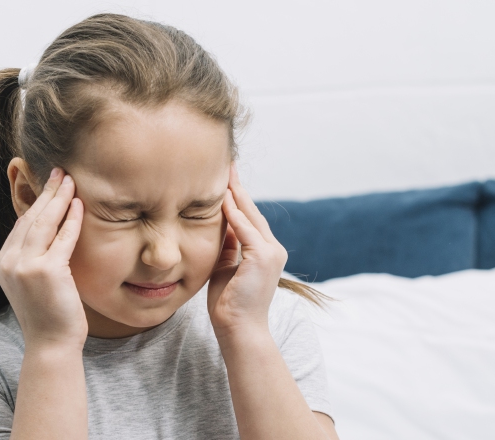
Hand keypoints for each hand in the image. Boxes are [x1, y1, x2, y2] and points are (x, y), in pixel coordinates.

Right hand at [0, 168, 87, 350]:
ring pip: (44, 223)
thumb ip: (35, 257)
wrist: (51, 344)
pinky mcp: (46, 272)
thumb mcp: (34, 281)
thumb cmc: (50, 314)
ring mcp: (25, 266)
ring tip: (70, 179)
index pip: (21, 224)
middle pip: (30, 218)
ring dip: (58, 198)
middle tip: (60, 171)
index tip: (49, 184)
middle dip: (46, 192)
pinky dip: (72, 220)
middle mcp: (8, 262)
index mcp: (3, 263)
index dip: (36, 201)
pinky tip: (79, 205)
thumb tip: (52, 230)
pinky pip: (62, 239)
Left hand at [208, 164, 288, 338]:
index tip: (225, 180)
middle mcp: (273, 249)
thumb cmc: (229, 304)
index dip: (237, 198)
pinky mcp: (263, 257)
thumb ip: (228, 246)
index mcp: (265, 252)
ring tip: (224, 175)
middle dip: (238, 189)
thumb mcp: (226, 267)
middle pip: (252, 212)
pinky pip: (245, 229)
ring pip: (250, 217)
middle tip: (228, 166)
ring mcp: (271, 253)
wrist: (239, 329)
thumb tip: (221, 224)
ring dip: (235, 195)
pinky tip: (221, 199)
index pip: (249, 218)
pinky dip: (234, 214)